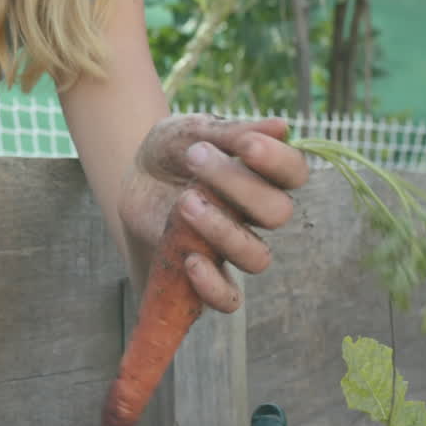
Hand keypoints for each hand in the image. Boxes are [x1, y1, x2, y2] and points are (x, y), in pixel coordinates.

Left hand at [118, 113, 309, 312]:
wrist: (131, 177)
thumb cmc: (171, 150)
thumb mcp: (193, 131)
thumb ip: (233, 133)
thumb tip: (283, 127)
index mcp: (263, 175)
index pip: (294, 173)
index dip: (277, 161)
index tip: (245, 146)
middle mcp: (256, 214)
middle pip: (277, 213)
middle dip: (237, 184)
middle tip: (194, 157)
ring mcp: (232, 245)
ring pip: (256, 257)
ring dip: (222, 230)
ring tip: (184, 202)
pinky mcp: (205, 272)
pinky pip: (227, 298)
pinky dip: (213, 285)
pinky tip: (190, 259)